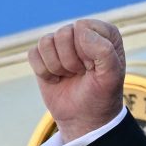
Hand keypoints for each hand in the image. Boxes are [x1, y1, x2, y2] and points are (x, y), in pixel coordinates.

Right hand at [28, 19, 125, 141]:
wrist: (84, 118)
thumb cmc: (102, 95)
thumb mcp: (112, 76)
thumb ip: (104, 51)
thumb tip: (80, 31)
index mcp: (104, 33)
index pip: (83, 27)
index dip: (86, 51)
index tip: (94, 67)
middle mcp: (82, 33)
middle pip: (63, 34)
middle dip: (71, 60)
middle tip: (82, 73)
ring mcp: (61, 44)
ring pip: (46, 42)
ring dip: (57, 66)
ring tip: (70, 75)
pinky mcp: (43, 55)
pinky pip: (33, 53)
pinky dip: (43, 72)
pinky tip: (56, 79)